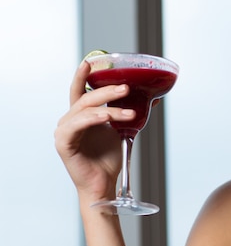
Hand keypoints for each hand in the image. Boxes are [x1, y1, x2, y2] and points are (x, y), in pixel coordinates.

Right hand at [55, 60, 134, 202]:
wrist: (104, 183)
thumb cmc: (109, 158)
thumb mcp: (123, 130)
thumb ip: (131, 112)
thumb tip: (152, 100)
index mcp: (81, 115)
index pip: (80, 91)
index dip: (83, 76)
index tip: (92, 62)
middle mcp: (70, 120)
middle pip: (86, 97)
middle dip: (107, 90)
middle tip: (126, 87)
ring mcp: (64, 130)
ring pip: (86, 110)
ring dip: (109, 108)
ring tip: (129, 112)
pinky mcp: (63, 142)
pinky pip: (77, 125)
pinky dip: (93, 119)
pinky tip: (106, 118)